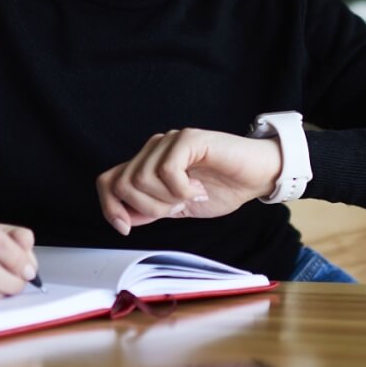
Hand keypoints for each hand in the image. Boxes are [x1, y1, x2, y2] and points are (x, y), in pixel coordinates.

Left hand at [96, 128, 281, 235]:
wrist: (257, 176)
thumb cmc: (223, 188)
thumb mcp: (178, 207)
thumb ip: (151, 209)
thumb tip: (122, 218)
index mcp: (148, 164)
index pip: (108, 181)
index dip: (109, 207)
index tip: (125, 228)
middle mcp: (154, 149)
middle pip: (123, 183)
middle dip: (148, 207)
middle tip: (177, 207)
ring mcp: (170, 141)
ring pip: (142, 178)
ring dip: (168, 198)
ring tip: (191, 196)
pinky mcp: (189, 138)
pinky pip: (167, 170)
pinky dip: (182, 189)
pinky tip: (198, 189)